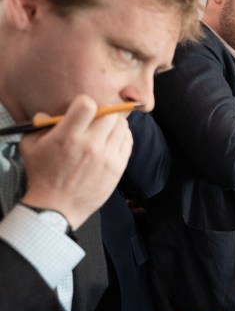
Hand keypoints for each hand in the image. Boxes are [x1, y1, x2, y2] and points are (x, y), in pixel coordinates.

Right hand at [19, 95, 132, 229]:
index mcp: (68, 136)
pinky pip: (128, 142)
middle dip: (103, 112)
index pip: (88, 105)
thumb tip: (50, 114)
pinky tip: (114, 138)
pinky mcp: (118, 168)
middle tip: (97, 118)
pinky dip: (123, 136)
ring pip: (122, 127)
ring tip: (106, 127)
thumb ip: (41, 125)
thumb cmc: (42, 176)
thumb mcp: (31, 146)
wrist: (57, 207)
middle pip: (110, 114)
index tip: (82, 109)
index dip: (85, 103)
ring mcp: (107, 157)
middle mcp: (90, 145)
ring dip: (115, 123)